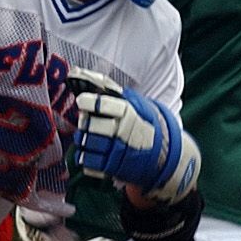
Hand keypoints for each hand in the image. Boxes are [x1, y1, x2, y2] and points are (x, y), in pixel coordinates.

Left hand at [67, 67, 200, 203]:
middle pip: (89, 125)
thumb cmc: (142, 122)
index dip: (87, 102)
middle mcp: (123, 132)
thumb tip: (77, 71)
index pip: (101, 104)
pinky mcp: (112, 169)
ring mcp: (117, 152)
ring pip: (86, 144)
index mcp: (128, 113)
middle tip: (87, 120)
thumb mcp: (132, 101)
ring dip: (82, 139)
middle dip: (84, 122)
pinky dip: (86, 158)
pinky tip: (92, 152)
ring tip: (88, 136)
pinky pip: (88, 164)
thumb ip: (107, 86)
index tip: (82, 101)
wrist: (162, 153)